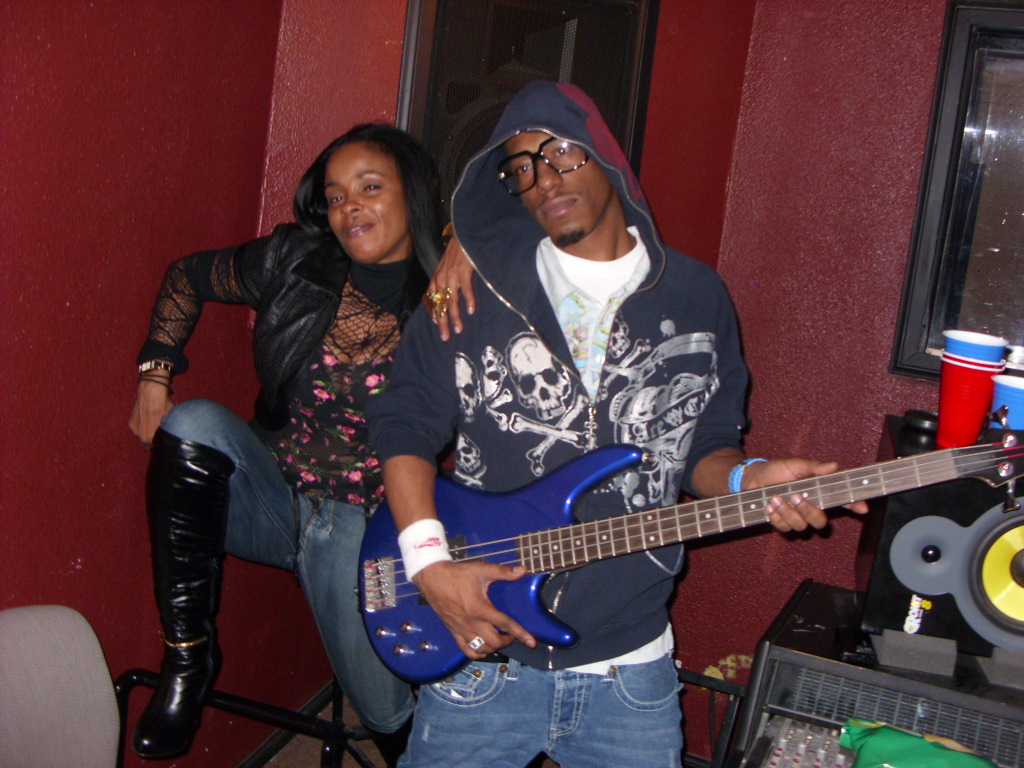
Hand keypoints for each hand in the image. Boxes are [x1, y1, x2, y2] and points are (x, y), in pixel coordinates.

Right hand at [129, 376, 173, 447]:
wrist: (151, 392)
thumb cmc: (164, 405)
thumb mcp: (172, 420)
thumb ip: (170, 430)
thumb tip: (175, 435)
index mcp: (151, 438)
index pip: (157, 448)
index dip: (162, 446)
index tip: (166, 443)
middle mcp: (141, 436)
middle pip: (149, 444)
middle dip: (155, 442)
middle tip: (161, 436)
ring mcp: (135, 430)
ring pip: (143, 437)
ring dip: (148, 435)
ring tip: (155, 428)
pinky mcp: (131, 423)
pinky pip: (138, 430)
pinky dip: (143, 428)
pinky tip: (149, 422)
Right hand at [413, 559, 535, 657]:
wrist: (433, 578)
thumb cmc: (457, 574)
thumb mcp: (481, 569)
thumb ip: (503, 571)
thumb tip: (522, 571)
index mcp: (480, 608)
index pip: (505, 624)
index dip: (520, 634)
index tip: (531, 642)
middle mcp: (471, 623)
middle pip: (494, 642)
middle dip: (507, 641)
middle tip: (511, 635)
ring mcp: (461, 629)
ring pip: (481, 649)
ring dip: (493, 647)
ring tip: (499, 640)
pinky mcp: (453, 631)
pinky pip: (466, 650)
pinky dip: (478, 652)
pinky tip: (483, 648)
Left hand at [424, 234, 475, 340]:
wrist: (463, 234)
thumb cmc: (457, 252)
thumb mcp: (447, 267)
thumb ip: (446, 280)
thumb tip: (451, 296)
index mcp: (437, 279)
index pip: (433, 301)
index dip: (435, 315)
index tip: (438, 328)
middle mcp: (441, 279)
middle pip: (441, 305)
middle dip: (443, 323)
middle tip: (445, 337)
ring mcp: (451, 275)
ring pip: (451, 301)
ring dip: (455, 317)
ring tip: (458, 330)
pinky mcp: (463, 271)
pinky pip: (465, 289)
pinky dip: (468, 300)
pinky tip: (470, 311)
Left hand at [743, 458, 869, 531]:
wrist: (753, 478)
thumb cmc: (777, 470)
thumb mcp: (795, 465)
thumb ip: (813, 467)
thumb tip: (833, 466)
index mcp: (819, 493)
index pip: (842, 500)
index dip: (854, 505)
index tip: (862, 507)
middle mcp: (811, 508)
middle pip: (820, 521)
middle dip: (808, 511)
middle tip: (795, 496)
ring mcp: (797, 518)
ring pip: (800, 526)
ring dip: (786, 512)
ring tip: (775, 497)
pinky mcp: (782, 523)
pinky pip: (784, 528)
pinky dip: (776, 517)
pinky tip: (769, 506)